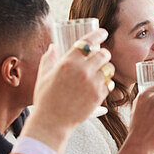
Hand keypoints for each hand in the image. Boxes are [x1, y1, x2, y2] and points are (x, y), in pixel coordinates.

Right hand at [24, 29, 111, 152]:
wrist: (52, 121)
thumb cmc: (45, 98)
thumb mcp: (43, 76)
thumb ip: (49, 59)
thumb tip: (53, 47)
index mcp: (68, 62)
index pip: (88, 41)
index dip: (98, 34)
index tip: (103, 32)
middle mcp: (82, 70)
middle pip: (104, 54)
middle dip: (104, 53)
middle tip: (101, 56)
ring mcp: (92, 83)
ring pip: (109, 68)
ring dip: (106, 68)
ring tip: (100, 71)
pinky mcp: (98, 96)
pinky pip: (109, 84)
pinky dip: (106, 83)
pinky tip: (100, 84)